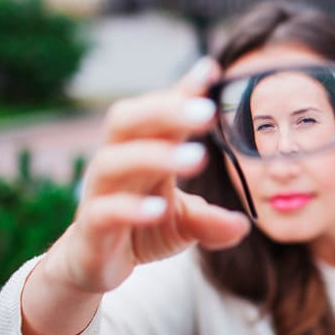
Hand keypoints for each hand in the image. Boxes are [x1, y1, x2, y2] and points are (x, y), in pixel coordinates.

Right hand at [21, 58, 249, 334]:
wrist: (95, 264)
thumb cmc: (143, 227)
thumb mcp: (185, 222)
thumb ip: (212, 220)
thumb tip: (243, 225)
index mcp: (144, 150)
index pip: (160, 112)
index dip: (183, 90)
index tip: (211, 70)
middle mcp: (118, 163)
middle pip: (128, 121)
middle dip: (165, 111)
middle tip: (206, 111)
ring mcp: (100, 193)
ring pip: (114, 161)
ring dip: (155, 156)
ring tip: (197, 158)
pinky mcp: (91, 227)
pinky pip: (104, 210)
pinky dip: (131, 207)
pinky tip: (159, 208)